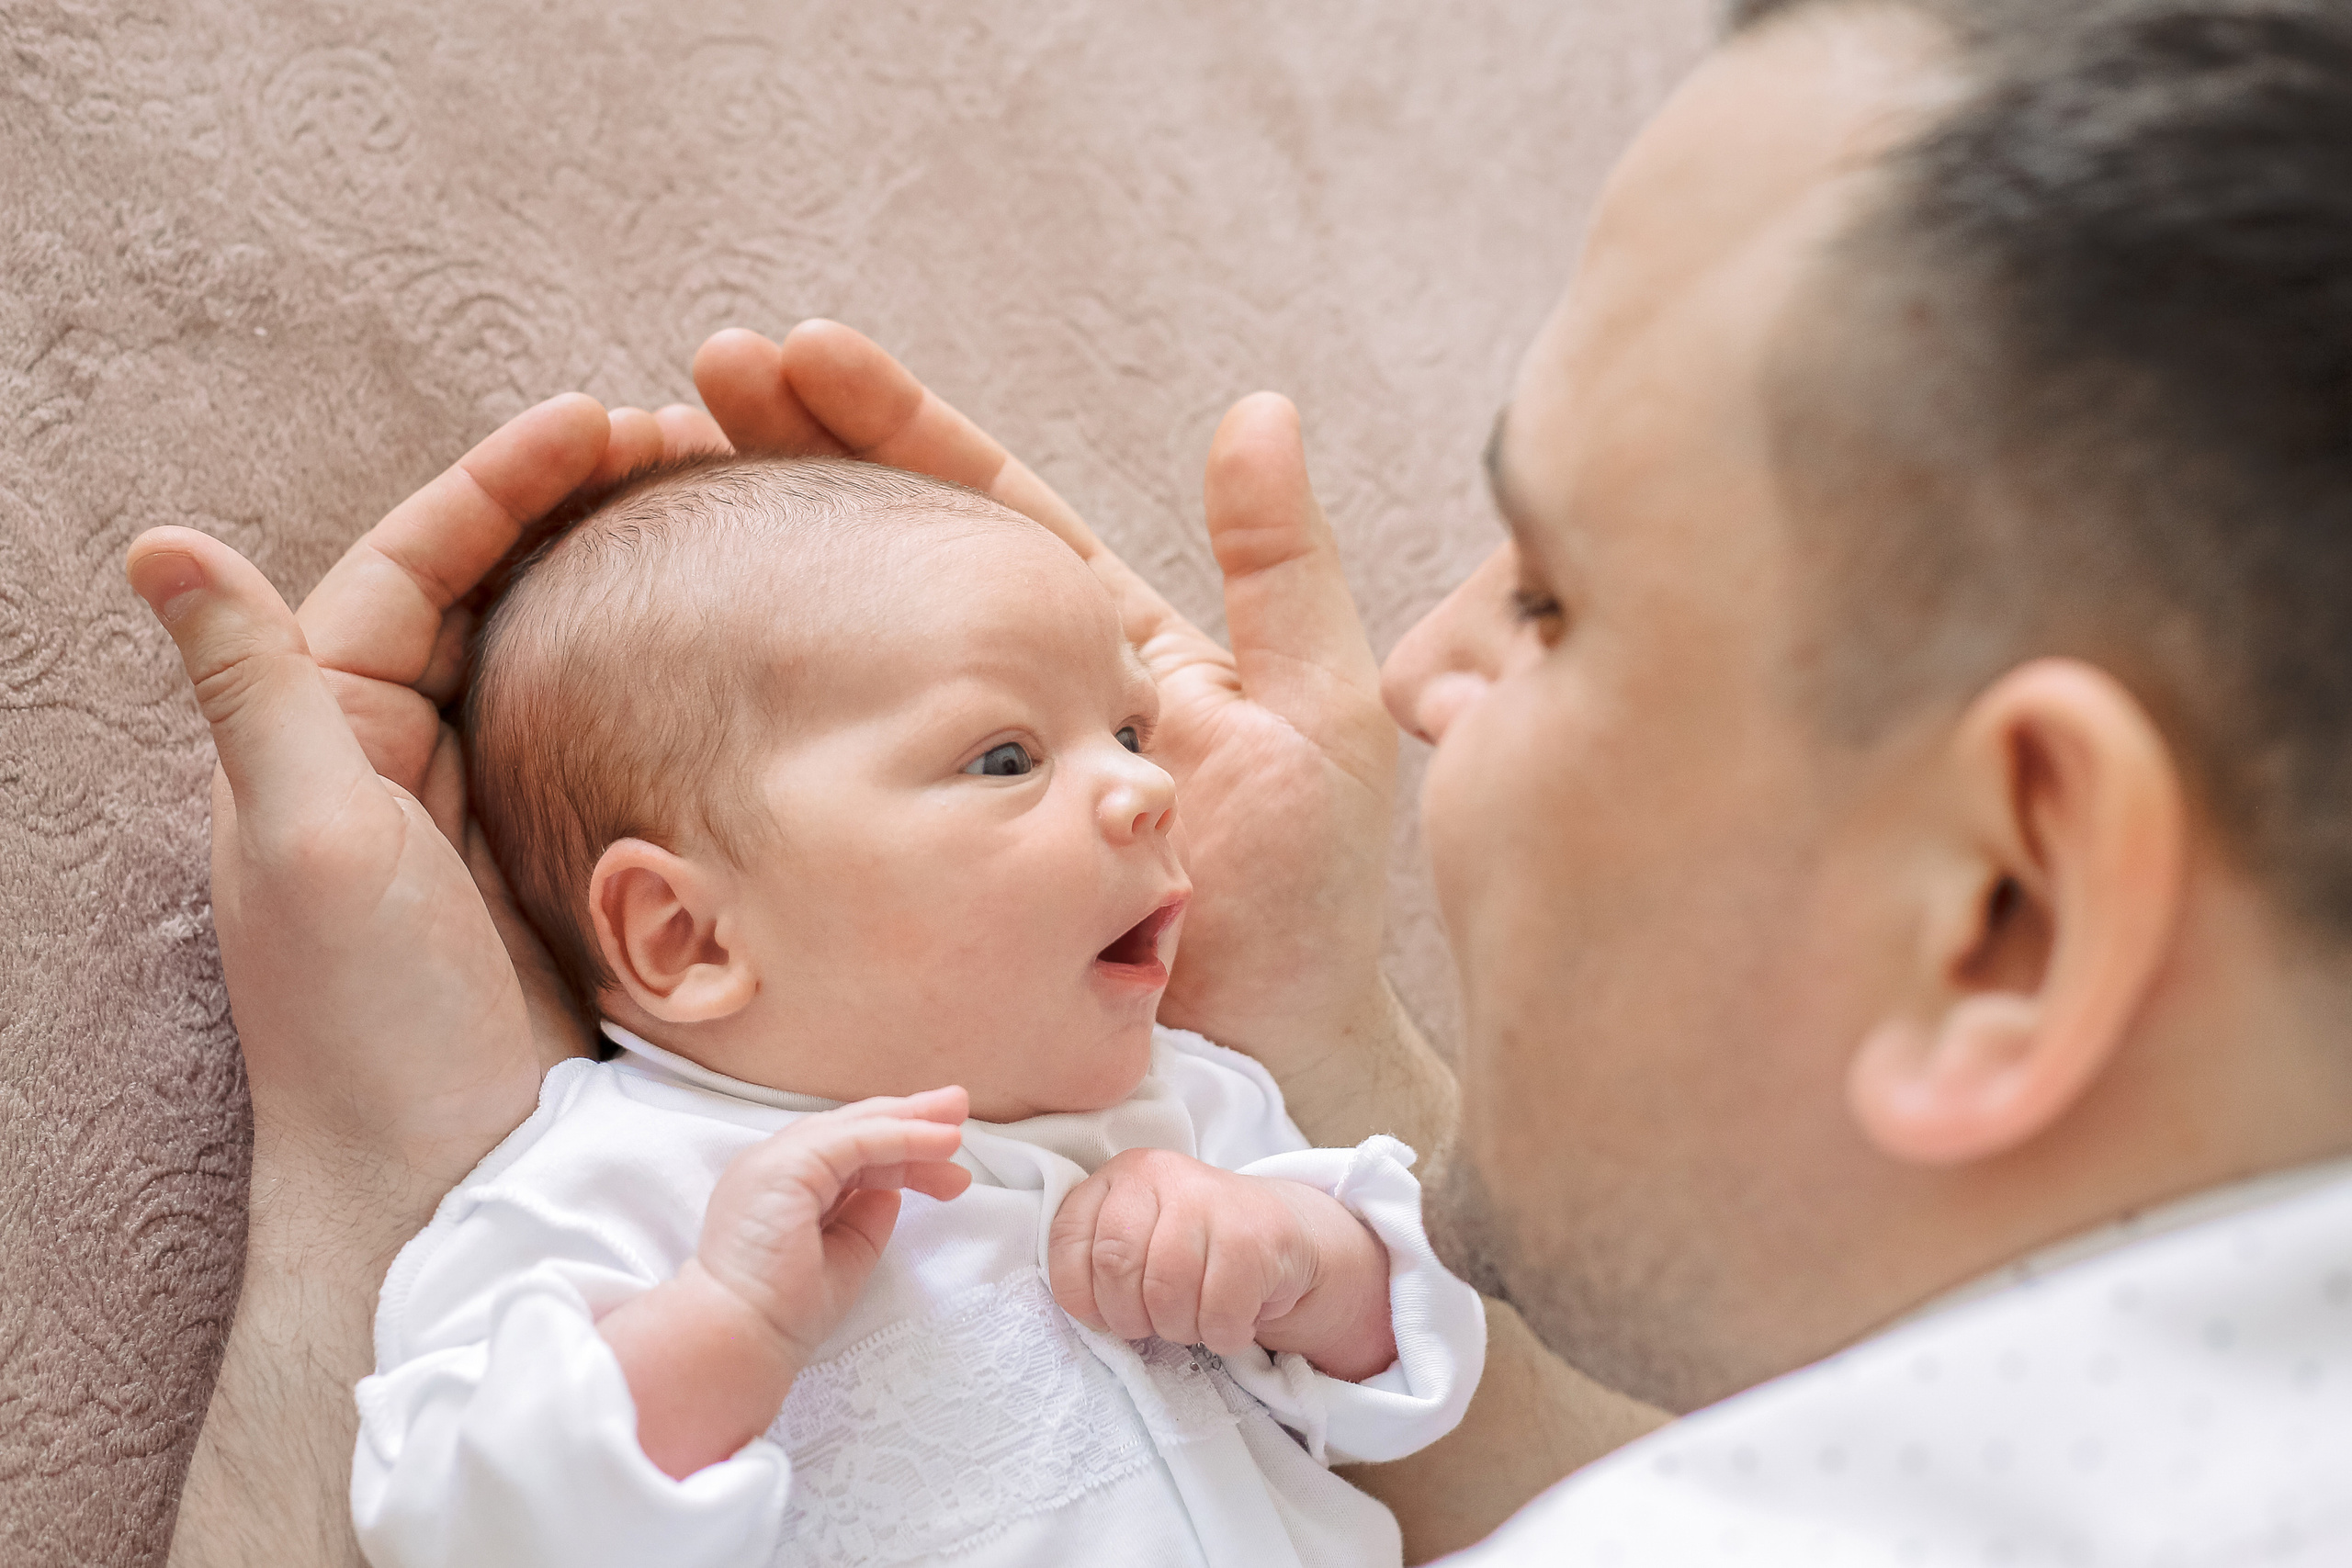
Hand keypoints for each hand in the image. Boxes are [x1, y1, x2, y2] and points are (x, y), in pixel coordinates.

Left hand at [134, 394, 735, 1567]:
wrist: (447, 1188)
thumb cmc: (369, 1023)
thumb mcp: (308, 838)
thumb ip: (255, 687)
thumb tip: (158, 541)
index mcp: (321, 740)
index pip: (417, 569)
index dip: (501, 483)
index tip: (602, 422)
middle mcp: (393, 765)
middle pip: (490, 594)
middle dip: (576, 510)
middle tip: (685, 450)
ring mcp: (478, 818)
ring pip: (550, 658)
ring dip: (619, 581)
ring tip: (712, 518)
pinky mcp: (553, 869)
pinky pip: (599, 741)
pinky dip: (650, 680)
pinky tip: (715, 653)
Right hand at [597, 1088, 972, 1477]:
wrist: (739, 1337)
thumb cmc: (783, 1312)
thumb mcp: (844, 1256)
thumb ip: (865, 1218)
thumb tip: (894, 1190)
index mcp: (784, 1183)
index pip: (849, 1152)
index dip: (902, 1152)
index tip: (949, 1167)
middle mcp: (776, 1162)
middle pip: (854, 1128)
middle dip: (911, 1117)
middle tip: (960, 1110)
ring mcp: (777, 1158)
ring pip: (857, 1127)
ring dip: (913, 1122)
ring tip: (959, 1124)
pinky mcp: (788, 1164)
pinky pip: (858, 1140)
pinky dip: (904, 1137)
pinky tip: (943, 1143)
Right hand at [694, 326, 1408, 1124]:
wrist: (1274, 1057)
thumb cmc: (1306, 893)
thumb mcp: (1314, 709)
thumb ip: (1278, 566)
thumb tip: (1254, 407)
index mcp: (1089, 642)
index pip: (976, 505)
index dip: (890, 426)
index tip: (800, 351)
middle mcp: (1005, 699)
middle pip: (883, 554)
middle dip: (793, 459)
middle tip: (700, 377)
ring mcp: (951, 781)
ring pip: (841, 651)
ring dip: (757, 561)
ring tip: (653, 475)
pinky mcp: (910, 858)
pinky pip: (829, 771)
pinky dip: (760, 709)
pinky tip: (675, 647)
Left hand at [1046, 1148, 1396, 1382]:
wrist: (1285, 1236)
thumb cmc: (1196, 1249)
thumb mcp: (1140, 1237)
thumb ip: (1097, 1257)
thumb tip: (1080, 1307)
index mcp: (1123, 1175)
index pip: (1069, 1240)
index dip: (1080, 1294)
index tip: (1104, 1312)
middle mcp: (1163, 1175)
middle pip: (1115, 1267)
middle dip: (1130, 1317)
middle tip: (1155, 1322)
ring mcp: (1212, 1200)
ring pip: (1165, 1294)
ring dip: (1180, 1328)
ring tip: (1197, 1317)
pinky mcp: (1258, 1237)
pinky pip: (1218, 1314)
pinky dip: (1223, 1334)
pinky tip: (1235, 1318)